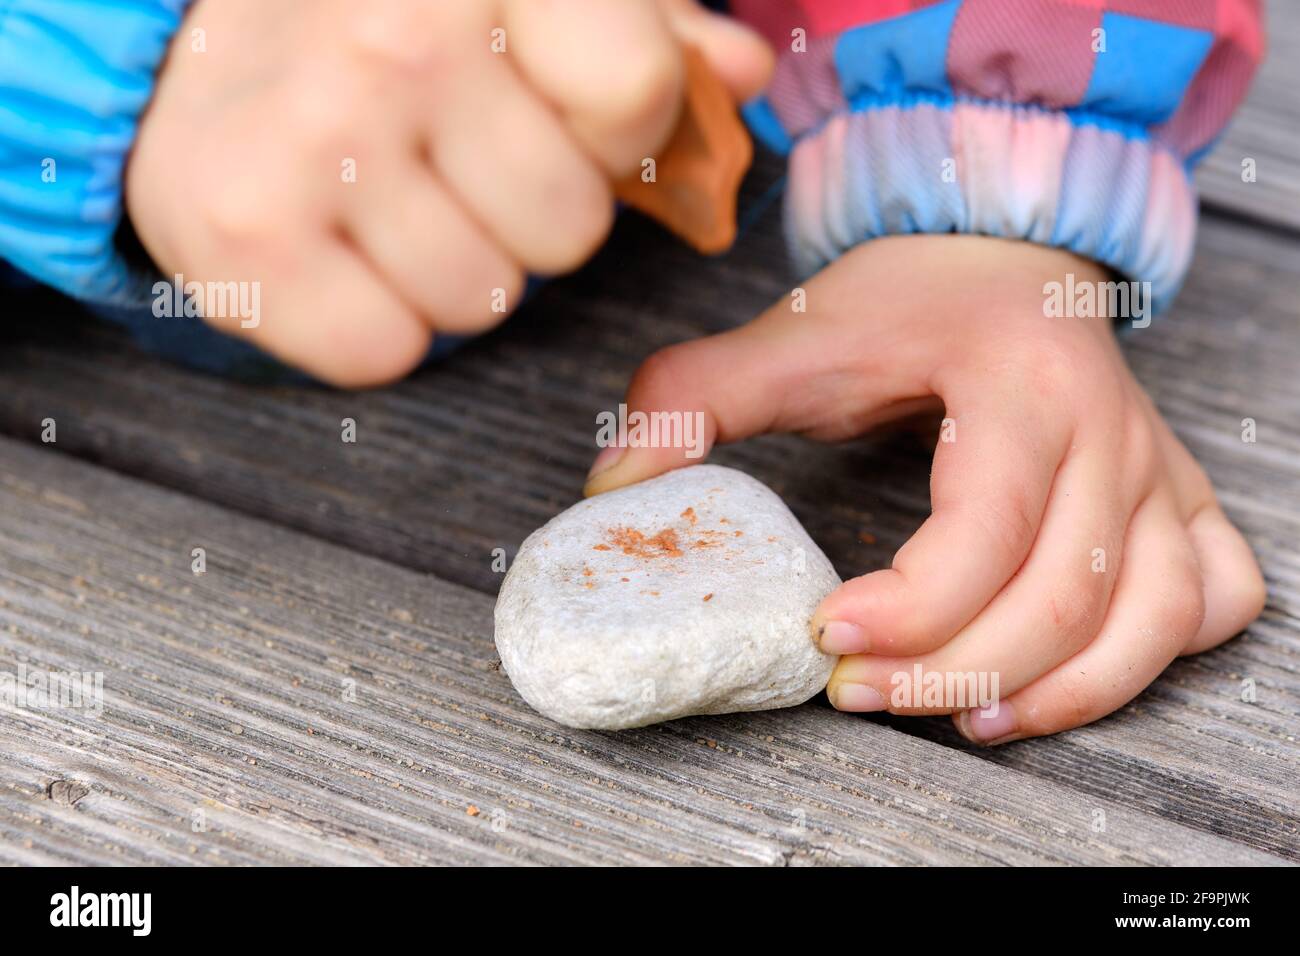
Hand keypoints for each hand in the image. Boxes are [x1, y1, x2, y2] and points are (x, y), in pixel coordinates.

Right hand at [127, 0, 771, 384]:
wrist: (176, 49)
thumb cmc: (379, 24)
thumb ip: (641, 30)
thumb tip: (743, 73)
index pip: (633, 98)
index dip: (611, 134)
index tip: (553, 118)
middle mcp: (400, 38)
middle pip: (567, 225)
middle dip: (529, 215)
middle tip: (453, 166)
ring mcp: (315, 138)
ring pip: (485, 302)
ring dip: (454, 270)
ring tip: (388, 203)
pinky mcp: (241, 238)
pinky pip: (387, 353)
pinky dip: (375, 325)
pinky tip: (338, 254)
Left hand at [586, 235, 1266, 742]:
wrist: (1000, 246)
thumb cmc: (906, 297)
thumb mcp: (796, 333)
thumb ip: (693, 397)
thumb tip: (612, 487)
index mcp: (1019, 382)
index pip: (987, 529)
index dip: (913, 608)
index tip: (826, 636)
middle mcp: (1111, 430)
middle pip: (1064, 596)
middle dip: (955, 670)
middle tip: (859, 692)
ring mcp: (1158, 468)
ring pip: (1152, 617)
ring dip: (1062, 692)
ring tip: (965, 721)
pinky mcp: (1180, 495)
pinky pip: (1210, 599)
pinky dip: (1153, 658)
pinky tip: (1070, 675)